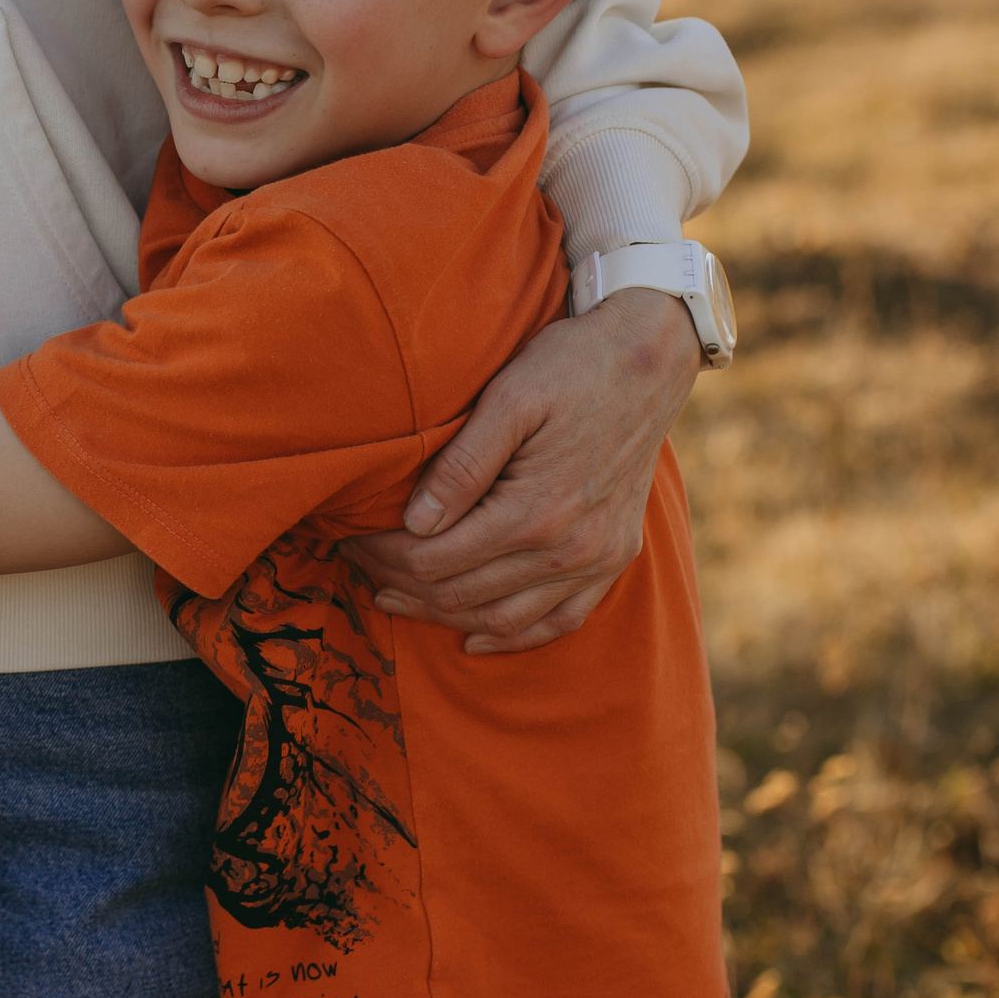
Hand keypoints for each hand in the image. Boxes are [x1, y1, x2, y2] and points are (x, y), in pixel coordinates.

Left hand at [341, 288, 700, 652]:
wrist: (649, 360)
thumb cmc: (570, 366)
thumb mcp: (508, 399)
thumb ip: (461, 466)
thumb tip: (415, 523)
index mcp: (535, 512)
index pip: (434, 559)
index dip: (383, 555)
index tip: (350, 538)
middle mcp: (570, 550)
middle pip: (461, 593)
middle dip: (400, 583)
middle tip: (358, 562)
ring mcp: (597, 559)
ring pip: (503, 619)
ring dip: (442, 615)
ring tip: (394, 595)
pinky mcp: (614, 557)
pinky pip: (561, 621)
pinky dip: (514, 637)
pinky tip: (474, 637)